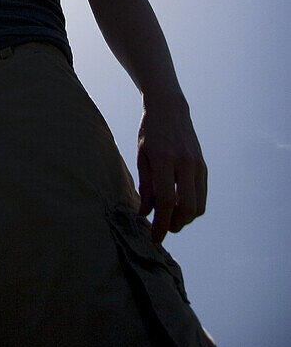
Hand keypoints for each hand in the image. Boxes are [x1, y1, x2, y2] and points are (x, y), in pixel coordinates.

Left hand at [136, 102, 207, 243]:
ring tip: (170, 218)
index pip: (167, 201)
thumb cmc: (150, 131)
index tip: (155, 238)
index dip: (162, 224)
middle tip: (163, 228)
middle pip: (187, 208)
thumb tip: (145, 214)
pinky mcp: (204, 166)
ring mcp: (197, 164)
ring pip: (199, 205)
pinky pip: (202, 195)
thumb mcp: (142, 155)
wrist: (169, 108)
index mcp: (164, 159)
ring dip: (185, 218)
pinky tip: (179, 205)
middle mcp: (185, 163)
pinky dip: (193, 206)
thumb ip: (145, 186)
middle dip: (175, 225)